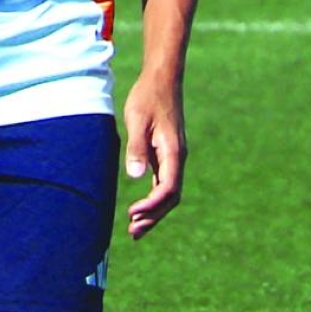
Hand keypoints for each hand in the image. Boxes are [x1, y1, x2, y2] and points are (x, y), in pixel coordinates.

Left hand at [123, 74, 186, 238]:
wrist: (162, 79)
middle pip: (171, 197)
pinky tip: (142, 206)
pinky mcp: (168, 153)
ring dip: (154, 211)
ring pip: (169, 192)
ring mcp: (174, 156)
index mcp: (173, 152)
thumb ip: (137, 147)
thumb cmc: (148, 97)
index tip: (133, 214)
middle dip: (153, 217)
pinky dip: (154, 198)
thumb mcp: (137, 120)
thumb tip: (135, 176)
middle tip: (133, 232)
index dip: (151, 205)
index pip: (168, 189)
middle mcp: (178, 158)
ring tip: (135, 227)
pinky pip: (164, 182)